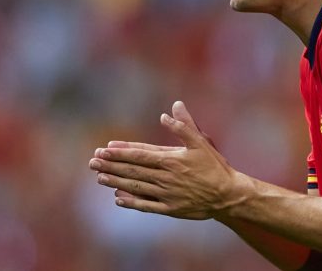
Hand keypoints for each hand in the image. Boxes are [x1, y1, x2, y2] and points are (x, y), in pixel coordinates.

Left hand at [88, 101, 244, 219]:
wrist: (228, 195)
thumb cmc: (215, 167)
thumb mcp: (202, 142)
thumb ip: (184, 126)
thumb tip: (168, 112)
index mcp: (171, 160)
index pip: (139, 154)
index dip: (120, 152)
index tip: (103, 149)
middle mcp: (165, 178)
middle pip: (133, 171)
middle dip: (111, 165)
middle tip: (92, 162)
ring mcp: (166, 195)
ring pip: (136, 187)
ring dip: (116, 182)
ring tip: (100, 177)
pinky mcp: (170, 209)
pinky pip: (146, 206)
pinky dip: (131, 202)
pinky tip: (118, 198)